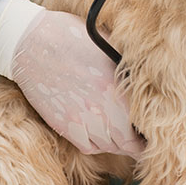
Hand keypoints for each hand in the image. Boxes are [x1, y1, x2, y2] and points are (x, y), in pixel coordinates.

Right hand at [0, 0, 145, 157]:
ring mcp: (83, 122)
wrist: (31, 43)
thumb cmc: (72, 37)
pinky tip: (100, 132)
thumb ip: (129, 67)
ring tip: (122, 134)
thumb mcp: (110, 45)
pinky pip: (88, 146)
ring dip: (119, 143)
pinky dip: (98, 143)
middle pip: (130, 145)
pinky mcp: (65, 126)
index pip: (146, 126)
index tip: (154, 126)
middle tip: (142, 137)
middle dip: (139, 143)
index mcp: (120, 92)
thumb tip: (148, 73)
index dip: (152, 130)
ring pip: (109, 147)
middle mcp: (104, 113)